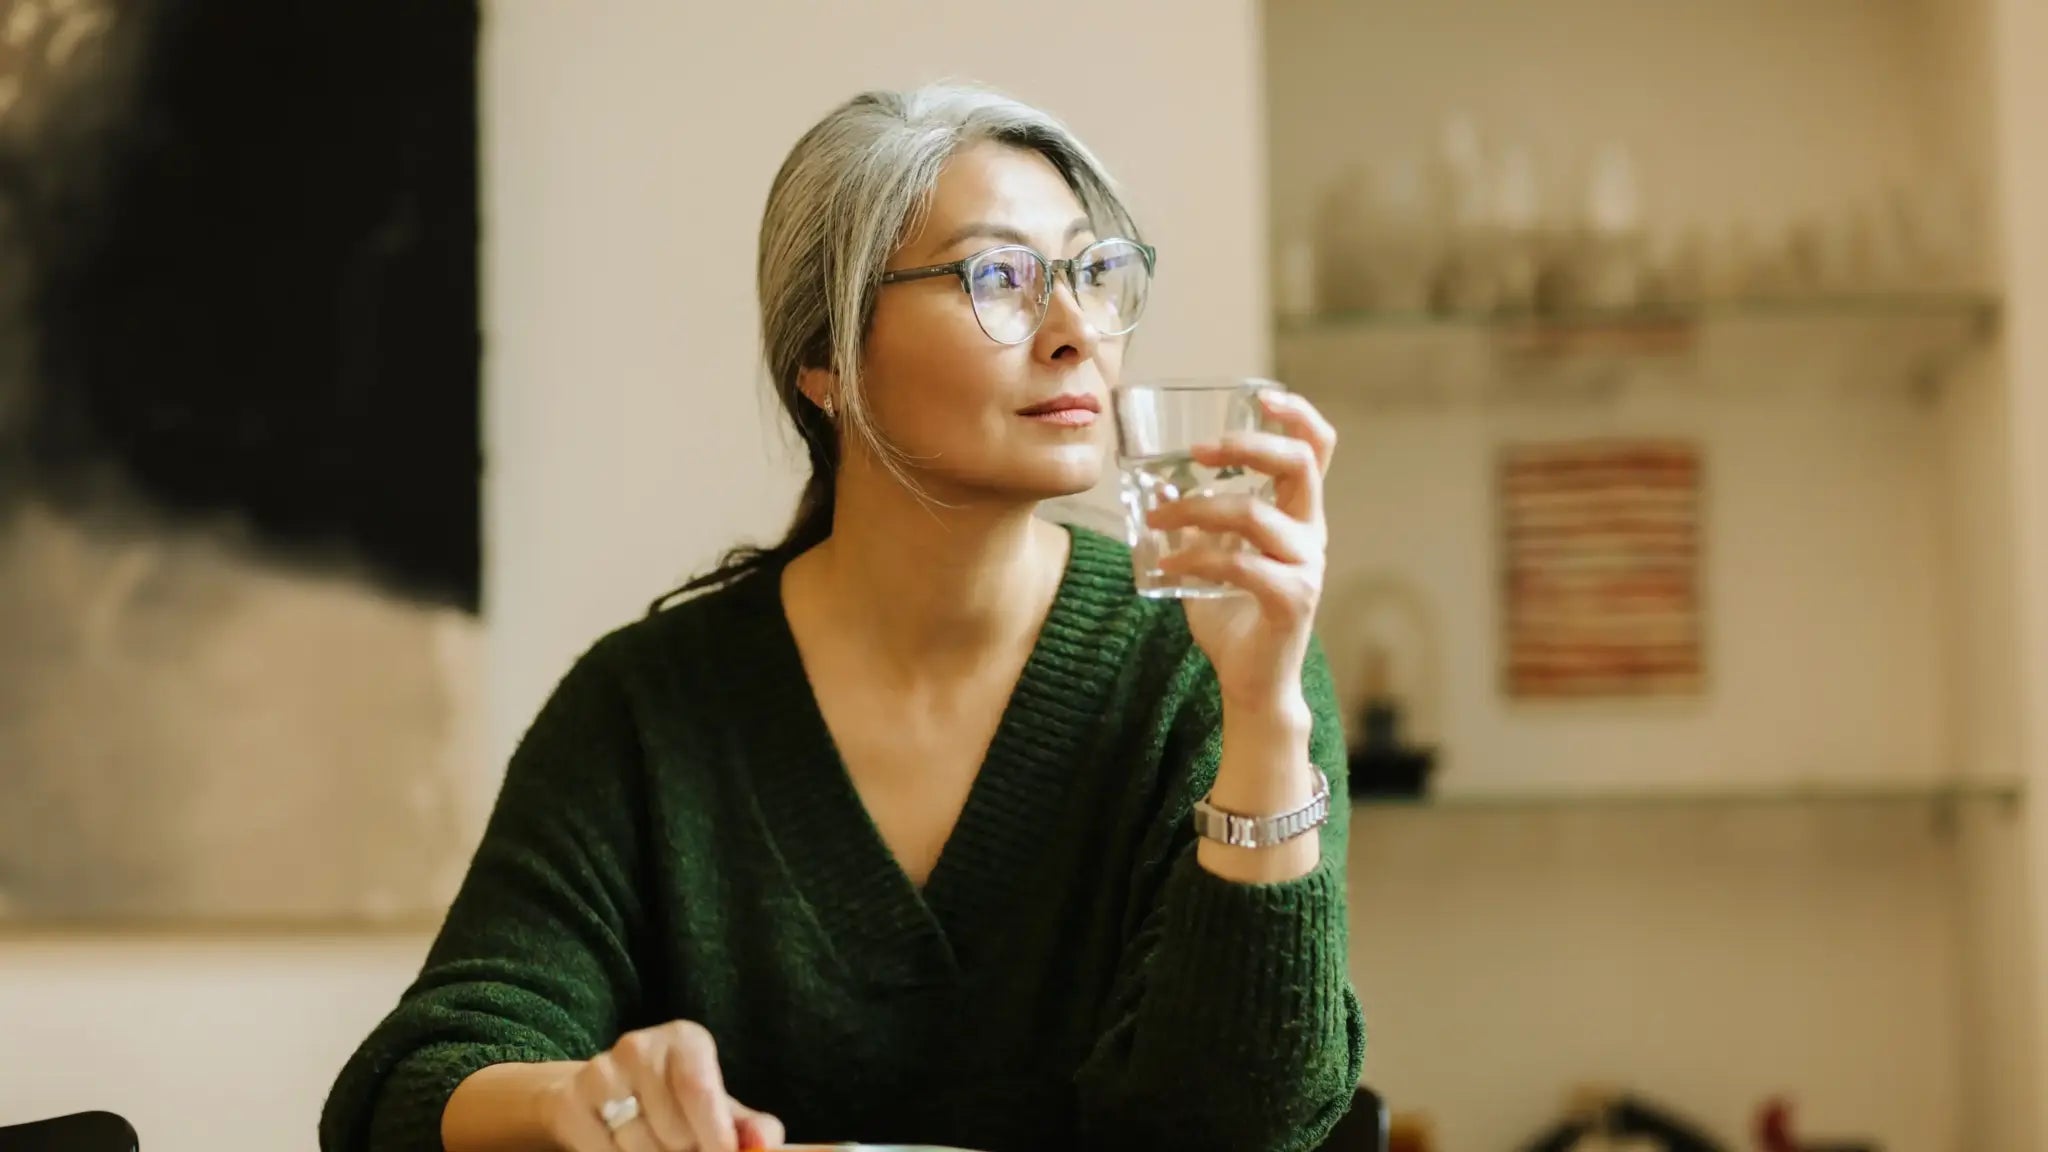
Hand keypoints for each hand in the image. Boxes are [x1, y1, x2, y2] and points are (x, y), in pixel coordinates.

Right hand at [534, 1021, 783, 1151]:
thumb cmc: (675, 1104)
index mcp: (685, 1040)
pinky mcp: (569, 1103)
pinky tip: (623, 1148)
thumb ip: (749, 1128)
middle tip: (680, 1147)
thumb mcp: (717, 1108)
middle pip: (672, 1130)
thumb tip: (765, 1144)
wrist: (602, 1096)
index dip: (715, 1138)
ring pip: (639, 1147)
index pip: (700, 1092)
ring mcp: (599, 1073)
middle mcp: (640, 1046)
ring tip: (654, 1145)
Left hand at [1146, 389, 1335, 716]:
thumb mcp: (1211, 558)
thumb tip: (1158, 487)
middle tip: (1197, 449)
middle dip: (1246, 445)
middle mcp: (1310, 534)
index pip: (1316, 450)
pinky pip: (1239, 564)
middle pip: (1298, 465)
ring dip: (1196, 508)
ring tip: (1155, 519)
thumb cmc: (1235, 619)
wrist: (1252, 684)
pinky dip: (1193, 558)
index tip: (1261, 396)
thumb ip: (1195, 525)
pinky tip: (1166, 565)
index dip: (1297, 415)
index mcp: (1299, 516)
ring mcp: (1306, 567)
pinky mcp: (1291, 600)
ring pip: (1254, 513)